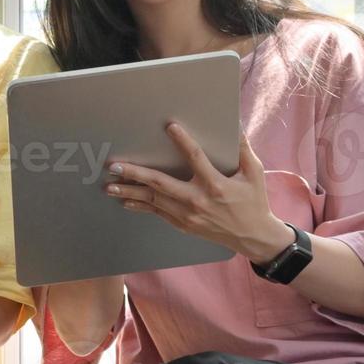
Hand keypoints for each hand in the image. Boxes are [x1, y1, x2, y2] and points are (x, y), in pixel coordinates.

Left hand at [104, 122, 295, 262]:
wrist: (252, 236)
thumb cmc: (253, 202)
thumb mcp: (254, 173)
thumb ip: (243, 149)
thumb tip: (236, 126)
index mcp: (215, 184)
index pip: (195, 158)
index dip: (183, 141)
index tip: (170, 127)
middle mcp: (197, 200)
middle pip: (161, 184)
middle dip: (136, 174)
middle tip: (115, 166)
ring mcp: (188, 215)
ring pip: (153, 201)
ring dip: (129, 192)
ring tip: (109, 186)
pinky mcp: (183, 225)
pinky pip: (157, 213)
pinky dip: (140, 207)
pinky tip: (125, 200)